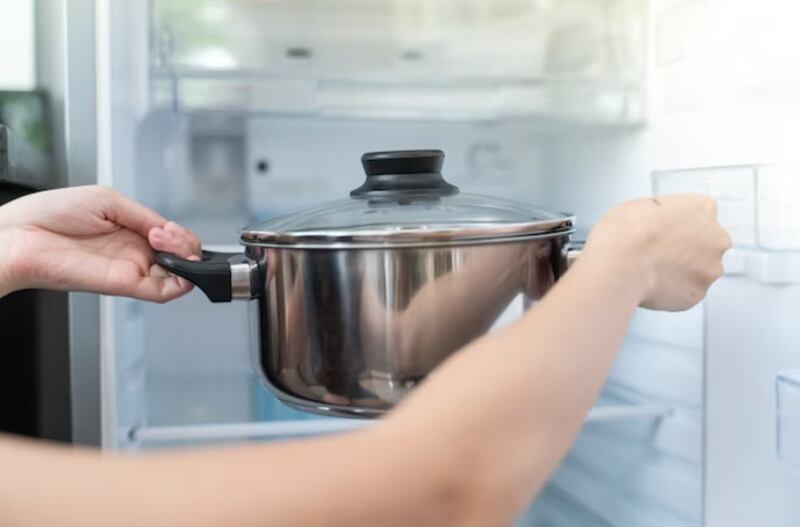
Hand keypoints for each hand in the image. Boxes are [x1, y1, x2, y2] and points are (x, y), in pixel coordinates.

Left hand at [0, 185, 200, 301]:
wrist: (21, 236)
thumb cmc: (50, 214)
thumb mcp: (107, 200)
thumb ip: (143, 216)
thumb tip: (169, 230)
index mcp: (130, 232)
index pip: (171, 238)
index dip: (179, 233)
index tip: (167, 227)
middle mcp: (133, 253)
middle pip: (181, 256)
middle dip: (186, 243)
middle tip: (166, 234)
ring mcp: (130, 270)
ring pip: (180, 276)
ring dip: (187, 259)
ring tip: (169, 244)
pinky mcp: (124, 285)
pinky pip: (164, 292)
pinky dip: (181, 281)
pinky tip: (177, 263)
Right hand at [585, 194, 730, 310]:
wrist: (621, 261)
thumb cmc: (627, 231)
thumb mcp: (645, 204)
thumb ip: (666, 215)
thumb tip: (660, 225)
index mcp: (703, 208)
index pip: (701, 214)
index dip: (680, 224)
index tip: (666, 231)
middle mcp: (716, 238)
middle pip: (708, 244)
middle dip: (687, 249)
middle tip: (659, 253)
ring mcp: (709, 269)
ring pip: (700, 271)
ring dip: (682, 271)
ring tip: (652, 270)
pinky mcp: (697, 294)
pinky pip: (687, 293)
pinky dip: (673, 290)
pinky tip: (653, 284)